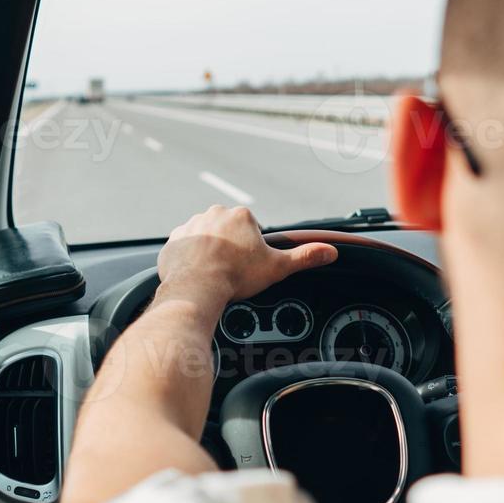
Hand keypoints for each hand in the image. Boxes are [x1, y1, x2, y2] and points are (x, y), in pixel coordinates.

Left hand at [155, 206, 338, 312]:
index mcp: (240, 215)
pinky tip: (195, 274)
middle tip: (232, 271)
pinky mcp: (173, 240)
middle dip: (230, 248)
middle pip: (227, 230)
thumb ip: (304, 257)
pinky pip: (183, 248)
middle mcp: (214, 214)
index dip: (253, 249)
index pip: (251, 228)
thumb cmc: (236, 276)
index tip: (249, 265)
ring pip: (205, 237)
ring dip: (209, 252)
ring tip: (214, 275)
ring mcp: (191, 226)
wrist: (197, 288)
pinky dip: (189, 259)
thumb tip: (330, 251)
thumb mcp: (277, 267)